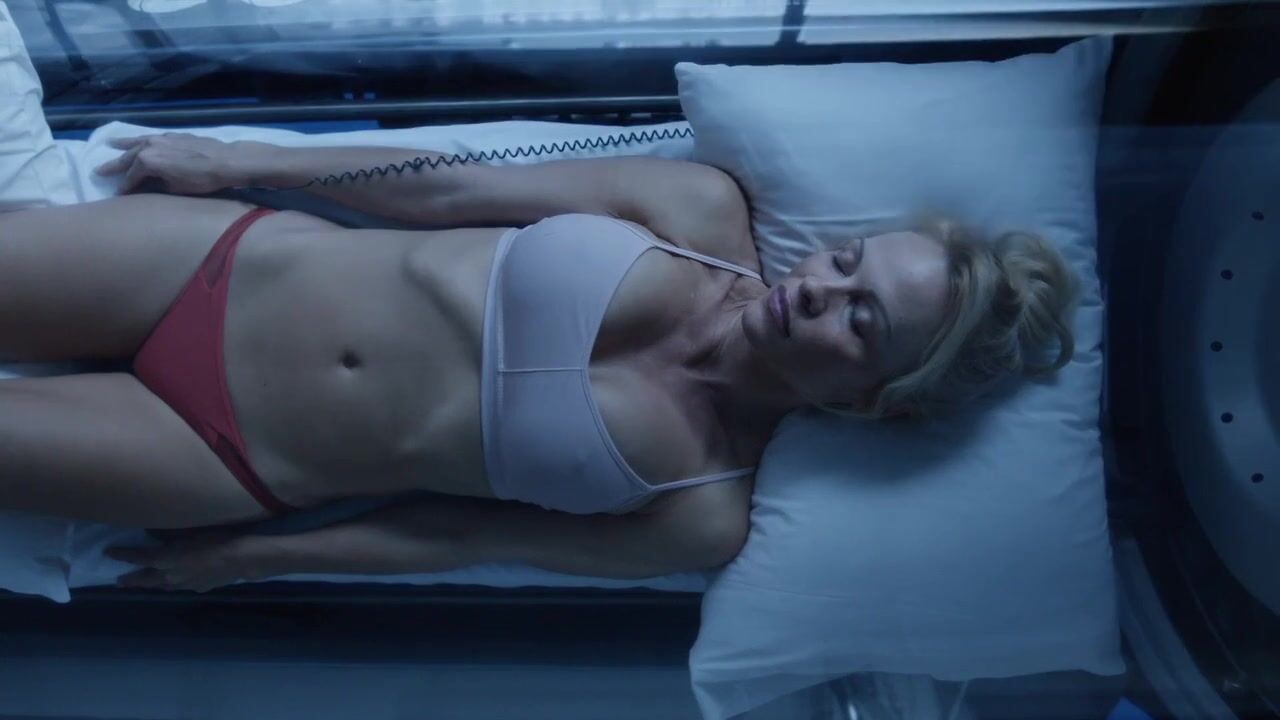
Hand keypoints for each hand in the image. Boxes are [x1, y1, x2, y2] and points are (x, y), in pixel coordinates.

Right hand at [93, 132, 261, 195]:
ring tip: (109, 145)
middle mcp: (149, 146)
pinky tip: (137, 140)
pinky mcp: (172, 135)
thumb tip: (144, 187)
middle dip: (114, 167)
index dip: (124, 189)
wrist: (226, 161)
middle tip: (98, 171)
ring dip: (122, 146)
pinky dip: (140, 139)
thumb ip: (155, 186)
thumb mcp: (175, 189)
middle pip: (127, 158)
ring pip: (136, 143)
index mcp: (147, 161)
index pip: (131, 178)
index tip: (117, 196)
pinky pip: (150, 137)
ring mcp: (160, 138)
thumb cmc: (201, 180)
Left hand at [106, 528, 266, 592]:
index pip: (138, 558)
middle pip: (146, 579)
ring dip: (151, 584)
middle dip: (131, 580)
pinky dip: (174, 583)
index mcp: (165, 560)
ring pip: (163, 586)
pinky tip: (178, 582)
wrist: (241, 559)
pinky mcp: (201, 587)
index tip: (108, 553)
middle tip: (119, 581)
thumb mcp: (190, 531)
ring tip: (144, 584)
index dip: (122, 555)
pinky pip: (182, 586)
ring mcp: (186, 584)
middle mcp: (171, 575)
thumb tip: (150, 532)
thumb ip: (168, 533)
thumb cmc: (215, 539)